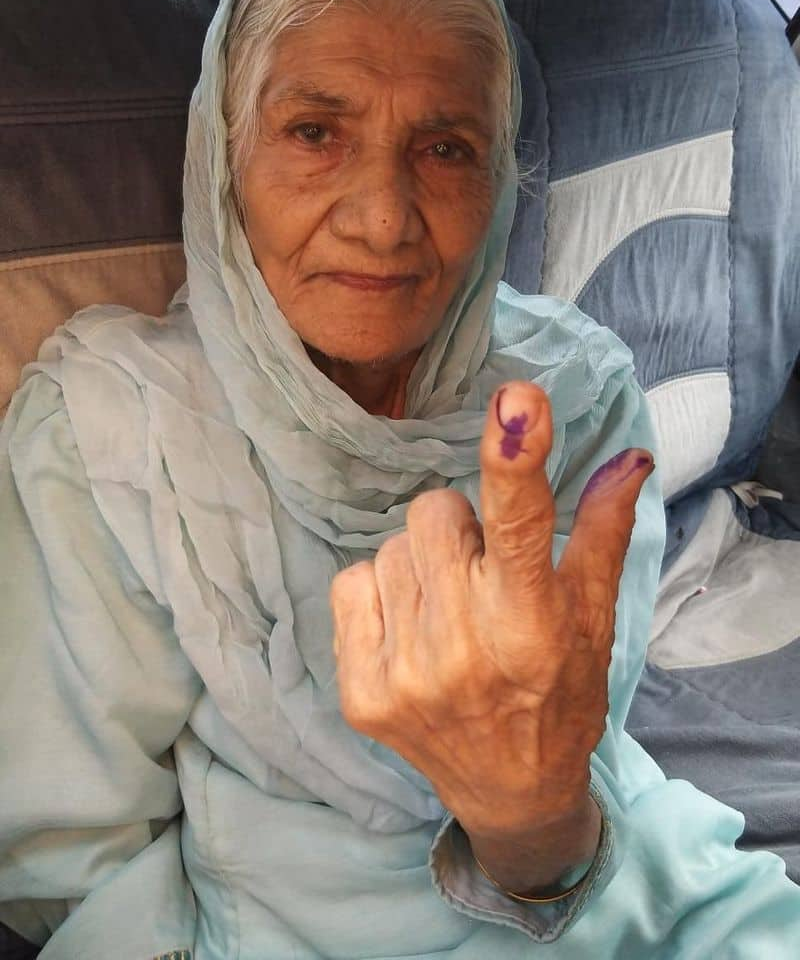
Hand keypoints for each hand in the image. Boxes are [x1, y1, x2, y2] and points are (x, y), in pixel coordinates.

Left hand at [330, 381, 652, 886]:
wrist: (510, 790)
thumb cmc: (560, 692)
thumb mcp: (593, 616)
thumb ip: (603, 531)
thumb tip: (629, 455)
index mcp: (532, 626)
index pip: (520, 524)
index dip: (516, 455)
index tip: (518, 398)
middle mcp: (465, 650)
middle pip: (433, 512)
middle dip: (459, 526)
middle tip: (482, 572)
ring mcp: (405, 675)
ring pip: (390, 547)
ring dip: (420, 564)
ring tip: (450, 608)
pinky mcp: (360, 692)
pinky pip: (349, 583)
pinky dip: (378, 592)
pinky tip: (410, 627)